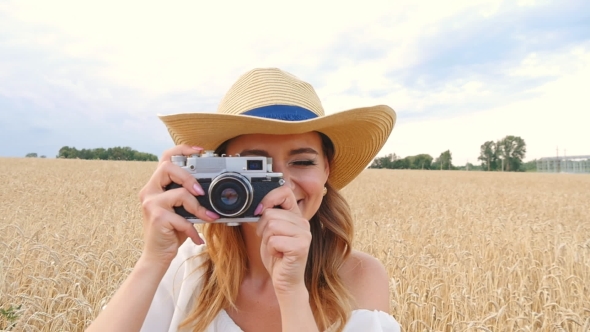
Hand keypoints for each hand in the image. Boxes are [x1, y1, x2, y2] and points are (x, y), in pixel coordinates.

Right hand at [138, 145, 218, 266]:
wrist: (157, 255)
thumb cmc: (171, 230)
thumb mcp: (181, 209)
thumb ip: (188, 197)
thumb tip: (211, 190)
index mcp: (156, 185)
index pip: (165, 158)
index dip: (182, 149)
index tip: (200, 150)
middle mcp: (150, 191)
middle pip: (168, 168)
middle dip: (189, 177)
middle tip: (201, 191)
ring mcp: (151, 204)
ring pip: (179, 193)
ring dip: (198, 207)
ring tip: (208, 217)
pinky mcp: (157, 218)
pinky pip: (182, 218)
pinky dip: (192, 229)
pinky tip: (196, 238)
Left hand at [255, 186, 311, 294]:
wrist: (285, 281)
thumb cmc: (277, 257)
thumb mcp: (270, 233)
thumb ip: (267, 217)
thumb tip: (255, 205)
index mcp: (296, 216)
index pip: (285, 192)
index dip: (268, 198)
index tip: (259, 210)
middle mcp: (303, 223)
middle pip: (270, 213)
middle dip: (262, 229)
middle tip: (270, 241)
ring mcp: (304, 234)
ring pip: (271, 225)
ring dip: (266, 240)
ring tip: (275, 248)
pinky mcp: (300, 246)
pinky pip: (273, 240)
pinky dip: (270, 249)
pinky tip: (279, 255)